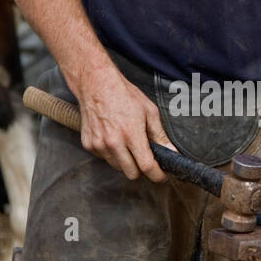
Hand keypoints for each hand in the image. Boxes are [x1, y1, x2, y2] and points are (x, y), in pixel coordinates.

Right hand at [68, 57, 174, 182]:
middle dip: (142, 170)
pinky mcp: (89, 145)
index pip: (146, 167)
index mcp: (131, 134)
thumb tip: (171, 151)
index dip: (157, 175)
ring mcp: (99, 145)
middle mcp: (113, 142)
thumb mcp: (149, 111)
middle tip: (146, 160)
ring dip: (126, 162)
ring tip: (128, 144)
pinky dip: (112, 154)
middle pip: (132, 173)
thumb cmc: (123, 94)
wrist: (95, 84)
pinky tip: (114, 139)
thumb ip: (160, 135)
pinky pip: (105, 159)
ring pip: (118, 167)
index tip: (161, 176)